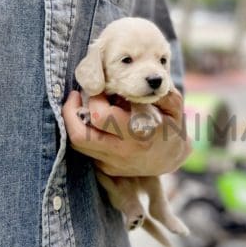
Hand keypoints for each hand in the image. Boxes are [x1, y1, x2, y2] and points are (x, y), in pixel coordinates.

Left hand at [62, 89, 191, 176]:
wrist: (172, 157)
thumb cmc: (172, 126)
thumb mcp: (174, 106)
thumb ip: (159, 92)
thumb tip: (143, 78)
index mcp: (138, 134)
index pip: (103, 117)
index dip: (94, 98)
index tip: (98, 87)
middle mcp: (122, 151)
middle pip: (80, 135)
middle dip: (71, 111)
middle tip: (76, 95)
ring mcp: (113, 163)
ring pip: (78, 144)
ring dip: (72, 122)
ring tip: (77, 104)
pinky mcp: (107, 168)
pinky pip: (85, 150)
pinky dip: (83, 131)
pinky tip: (90, 119)